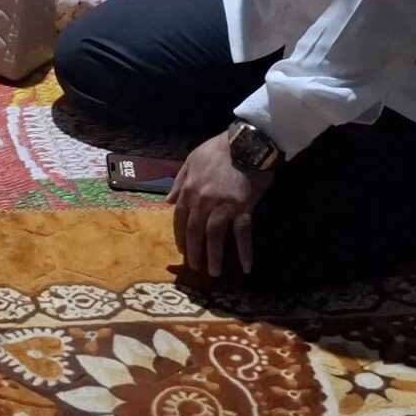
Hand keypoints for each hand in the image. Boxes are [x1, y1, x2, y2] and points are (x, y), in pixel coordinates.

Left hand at [171, 131, 273, 277]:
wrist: (247, 142)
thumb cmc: (218, 149)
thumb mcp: (191, 160)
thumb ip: (179, 181)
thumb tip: (168, 201)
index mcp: (188, 190)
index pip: (179, 218)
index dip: (180, 236)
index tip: (183, 250)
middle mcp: (203, 201)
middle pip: (194, 231)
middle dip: (194, 251)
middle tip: (196, 267)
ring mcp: (223, 206)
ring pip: (214, 236)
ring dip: (213, 256)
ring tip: (213, 272)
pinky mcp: (243, 208)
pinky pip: (242, 233)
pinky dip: (244, 251)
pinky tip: (245, 267)